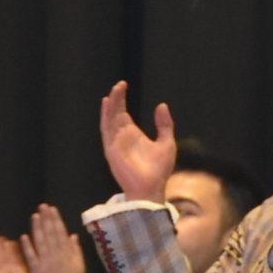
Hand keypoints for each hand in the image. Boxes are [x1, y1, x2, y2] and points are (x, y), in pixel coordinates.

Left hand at [21, 204, 86, 272]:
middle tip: (42, 206)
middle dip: (46, 218)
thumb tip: (72, 235)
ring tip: (34, 215)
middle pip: (49, 232)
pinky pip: (30, 255)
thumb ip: (76, 249)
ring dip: (36, 227)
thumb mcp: (79, 264)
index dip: (55, 219)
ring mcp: (44, 260)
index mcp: (66, 251)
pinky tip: (23, 235)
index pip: (60, 231)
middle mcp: (55, 252)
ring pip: (40, 240)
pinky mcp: (35, 269)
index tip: (52, 209)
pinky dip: (27, 245)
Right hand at [99, 81, 175, 202]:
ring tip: (114, 91)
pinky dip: (106, 117)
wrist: (152, 188)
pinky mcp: (112, 149)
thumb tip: (161, 105)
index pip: (123, 113)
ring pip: (110, 119)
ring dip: (111, 105)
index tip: (123, 85)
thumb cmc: (158, 170)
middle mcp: (122, 137)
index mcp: (132, 135)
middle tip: (119, 84)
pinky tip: (107, 105)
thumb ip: (164, 124)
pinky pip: (106, 130)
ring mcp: (115, 143)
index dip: (122, 100)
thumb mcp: (166, 143)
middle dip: (117, 99)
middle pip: (115, 113)